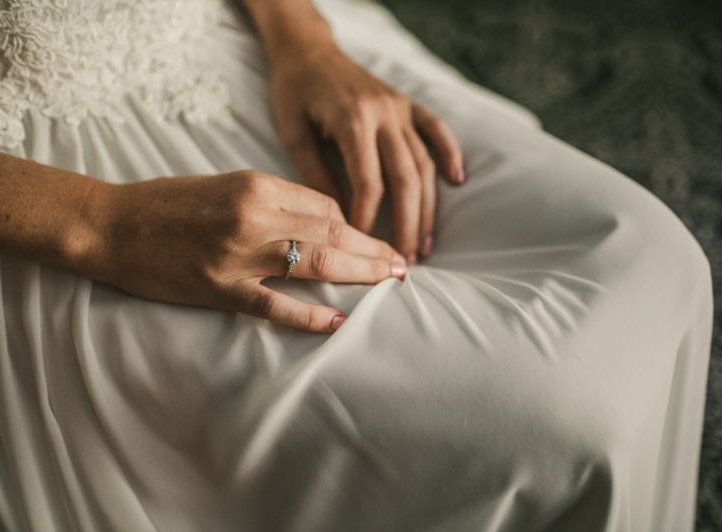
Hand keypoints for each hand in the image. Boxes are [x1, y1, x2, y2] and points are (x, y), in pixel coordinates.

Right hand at [91, 170, 406, 331]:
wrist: (110, 225)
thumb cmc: (166, 203)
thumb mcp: (223, 185)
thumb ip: (270, 200)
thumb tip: (316, 222)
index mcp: (255, 185)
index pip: (324, 205)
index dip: (354, 226)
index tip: (372, 240)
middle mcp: (254, 216)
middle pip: (333, 233)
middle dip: (374, 250)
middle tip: (402, 265)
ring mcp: (239, 255)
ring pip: (316, 265)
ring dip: (359, 275)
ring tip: (389, 284)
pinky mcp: (221, 290)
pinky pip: (277, 306)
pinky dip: (311, 317)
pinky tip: (338, 323)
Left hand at [269, 44, 463, 263]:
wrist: (308, 51)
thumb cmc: (294, 94)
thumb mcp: (294, 134)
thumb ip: (316, 175)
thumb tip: (336, 222)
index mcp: (352, 121)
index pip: (369, 182)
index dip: (368, 219)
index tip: (363, 247)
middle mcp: (383, 114)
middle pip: (405, 178)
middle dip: (407, 224)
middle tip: (406, 261)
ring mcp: (400, 108)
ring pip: (423, 163)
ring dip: (427, 207)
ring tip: (425, 243)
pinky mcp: (408, 103)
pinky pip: (437, 130)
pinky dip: (449, 154)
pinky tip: (457, 181)